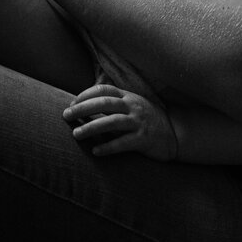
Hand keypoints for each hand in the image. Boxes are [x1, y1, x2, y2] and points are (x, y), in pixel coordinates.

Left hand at [63, 84, 178, 159]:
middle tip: (66, 115)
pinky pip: (122, 143)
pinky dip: (107, 147)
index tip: (71, 103)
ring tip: (76, 134)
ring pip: (111, 122)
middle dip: (82, 109)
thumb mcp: (132, 105)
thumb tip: (85, 106)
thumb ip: (114, 103)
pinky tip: (95, 151)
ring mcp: (138, 123)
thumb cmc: (147, 119)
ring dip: (91, 127)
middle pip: (104, 104)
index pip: (103, 90)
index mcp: (128, 96)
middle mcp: (132, 107)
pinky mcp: (143, 140)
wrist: (174, 133)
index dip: (85, 95)